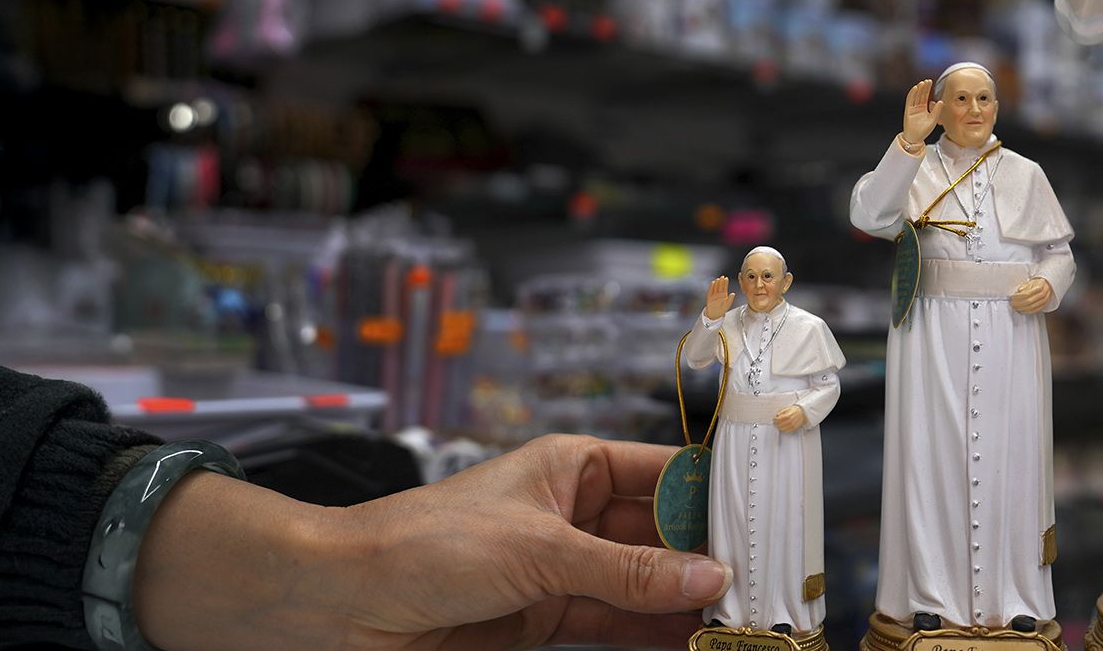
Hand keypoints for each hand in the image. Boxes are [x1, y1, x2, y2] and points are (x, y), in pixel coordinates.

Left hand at [132, 435, 730, 650]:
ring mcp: (561, 570)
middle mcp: (573, 515)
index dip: (715, 495)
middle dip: (710, 558)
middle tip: (765, 583)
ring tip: (743, 618)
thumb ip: (625, 572)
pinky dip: (653, 635)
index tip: (765, 518)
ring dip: (687, 604)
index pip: (663, 474)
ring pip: (644, 586)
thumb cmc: (418, 544)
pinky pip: (615, 626)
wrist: (337, 603)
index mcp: (572, 467)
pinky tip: (692, 639)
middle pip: (662, 536)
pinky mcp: (544, 621)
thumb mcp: (536, 551)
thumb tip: (704, 576)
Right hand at [703, 275, 734, 320]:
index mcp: (724, 295)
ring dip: (716, 283)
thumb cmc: (722, 309)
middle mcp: (719, 294)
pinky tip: (713, 282)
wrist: (714, 314)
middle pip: (720, 286)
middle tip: (722, 276)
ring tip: (718, 279)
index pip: (725, 287)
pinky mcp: (709, 296)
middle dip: (721, 281)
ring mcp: (714, 294)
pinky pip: (711, 290)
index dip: (725, 283)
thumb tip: (733, 294)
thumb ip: (730, 299)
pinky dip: (711, 286)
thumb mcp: (727, 304)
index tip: (726, 278)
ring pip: (715, 287)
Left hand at [774, 405, 806, 431]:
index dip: (774, 420)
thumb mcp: (787, 408)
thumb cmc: (794, 410)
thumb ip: (781, 412)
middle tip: (776, 422)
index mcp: (787, 416)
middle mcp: (789, 421)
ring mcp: (792, 425)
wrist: (802, 412)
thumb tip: (776, 416)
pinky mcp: (794, 428)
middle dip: (776, 423)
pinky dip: (784, 430)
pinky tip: (783, 427)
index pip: (777, 420)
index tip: (774, 419)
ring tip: (779, 424)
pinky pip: (787, 431)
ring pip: (782, 429)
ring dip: (779, 427)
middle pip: (779, 425)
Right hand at [902, 79, 937, 150]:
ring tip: (923, 83)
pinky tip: (915, 88)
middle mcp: (917, 107)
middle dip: (924, 87)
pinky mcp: (908, 111)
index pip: (925, 96)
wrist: (916, 138)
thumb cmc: (924, 130)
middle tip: (928, 80)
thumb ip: (937, 110)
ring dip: (918, 89)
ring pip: (915, 96)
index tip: (930, 82)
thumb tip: (941, 101)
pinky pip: (910, 100)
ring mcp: (912, 108)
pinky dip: (912, 94)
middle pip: (920, 94)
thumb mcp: (934, 119)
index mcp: (923, 108)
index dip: (927, 89)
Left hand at [1010, 277, 1053, 313]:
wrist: (1048, 285)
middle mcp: (1043, 294)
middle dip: (1018, 303)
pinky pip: (1035, 310)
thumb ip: (1025, 285)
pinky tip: (1021, 311)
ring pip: (1031, 307)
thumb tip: (1019, 290)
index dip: (1018, 297)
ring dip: (1021, 308)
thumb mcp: (1031, 281)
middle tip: (1011, 303)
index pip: (1027, 294)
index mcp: (1040, 286)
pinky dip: (1027, 311)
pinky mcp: (1044, 305)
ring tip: (1015, 307)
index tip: (1012, 297)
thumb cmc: (1038, 283)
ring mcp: (1044, 301)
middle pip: (1028, 301)